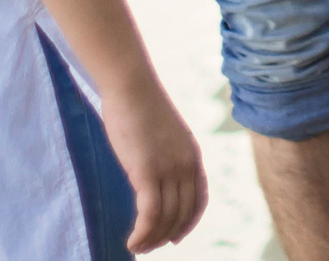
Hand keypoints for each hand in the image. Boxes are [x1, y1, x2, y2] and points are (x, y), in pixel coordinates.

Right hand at [98, 78, 206, 251]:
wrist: (130, 84)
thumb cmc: (138, 102)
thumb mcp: (161, 131)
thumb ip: (164, 151)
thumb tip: (152, 167)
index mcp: (192, 155)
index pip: (199, 199)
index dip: (189, 222)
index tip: (175, 236)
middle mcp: (186, 165)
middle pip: (182, 214)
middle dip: (167, 235)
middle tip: (149, 247)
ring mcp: (168, 169)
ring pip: (166, 219)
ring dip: (151, 240)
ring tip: (137, 248)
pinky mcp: (147, 172)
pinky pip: (149, 216)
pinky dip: (142, 235)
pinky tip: (132, 243)